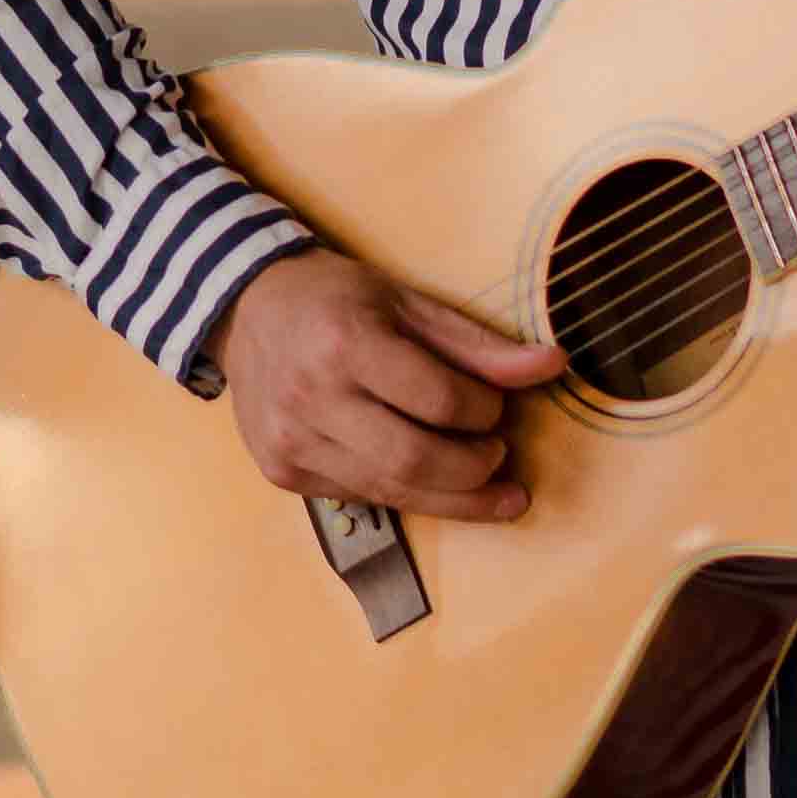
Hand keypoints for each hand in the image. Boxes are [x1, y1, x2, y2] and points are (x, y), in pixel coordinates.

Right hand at [211, 251, 563, 524]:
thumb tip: (552, 365)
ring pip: (390, 492)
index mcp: (345, 342)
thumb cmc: (334, 298)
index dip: (484, 412)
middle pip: (415, 462)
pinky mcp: (282, 472)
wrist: (244, 308)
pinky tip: (423, 479)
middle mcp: (311, 397)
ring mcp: (291, 441)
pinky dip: (403, 492)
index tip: (498, 408)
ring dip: (452, 498)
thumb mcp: (406, 302)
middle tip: (500, 458)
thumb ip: (477, 344)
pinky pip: (361, 496)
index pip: (439, 400)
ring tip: (487, 487)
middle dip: (474, 472)